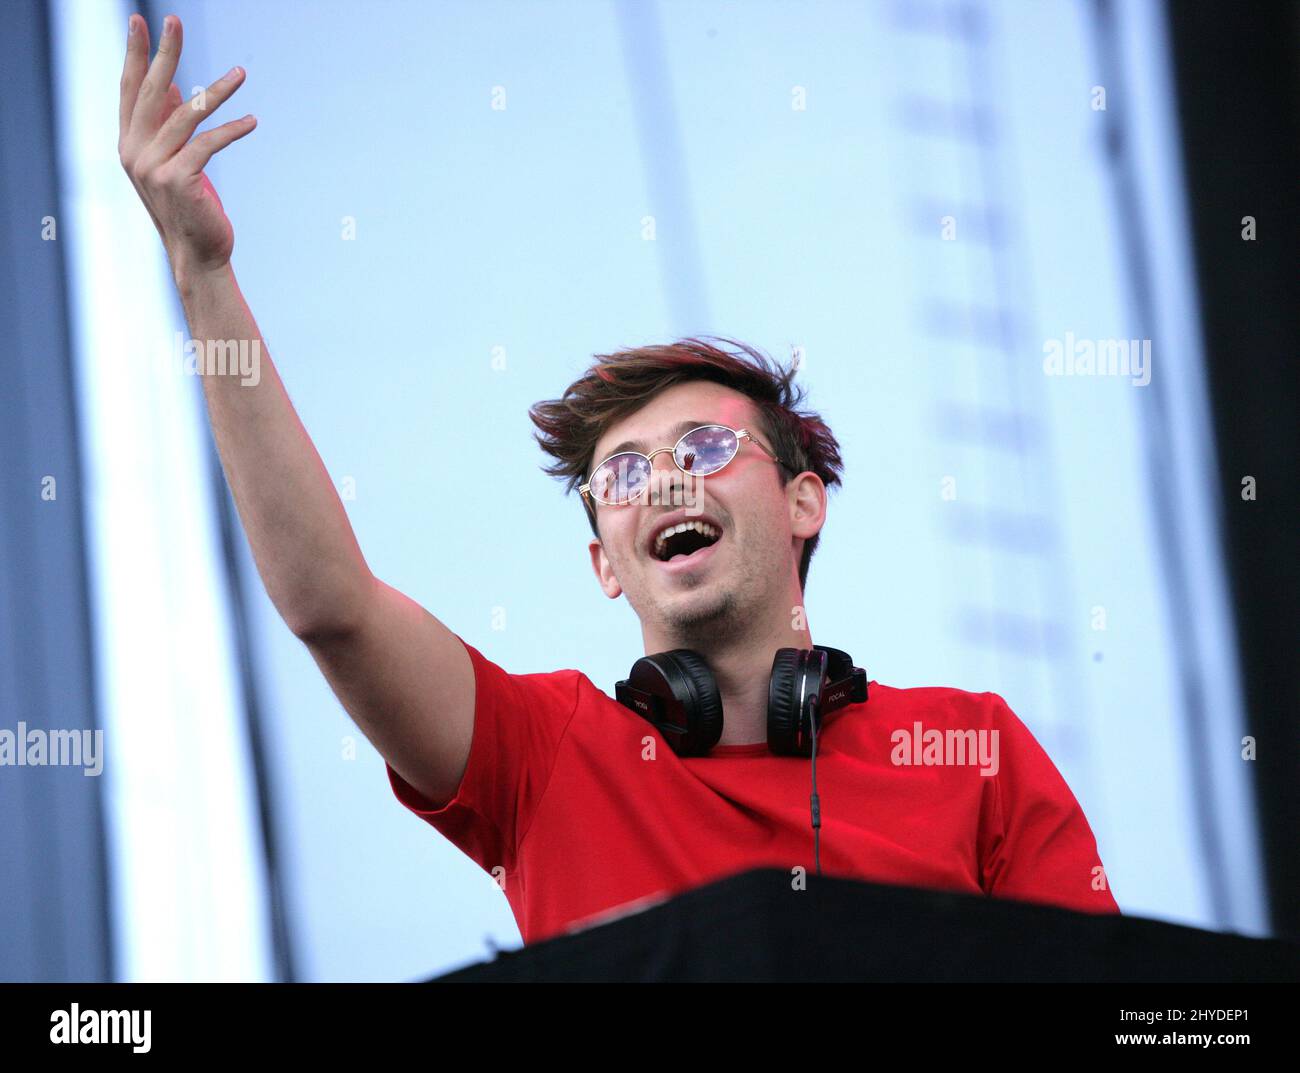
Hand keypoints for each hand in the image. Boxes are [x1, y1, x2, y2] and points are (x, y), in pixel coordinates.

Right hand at [118, 13, 256, 279]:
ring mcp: (152, 166)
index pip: (131, 89)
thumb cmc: (191, 207)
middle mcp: (133, 151)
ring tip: (242, 74)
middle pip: (151, 91)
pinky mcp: (177, 179)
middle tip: (174, 20)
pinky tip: (252, 120)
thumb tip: (180, 86)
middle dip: (163, 52)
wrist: (198, 254)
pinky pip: (208, 142)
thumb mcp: (177, 161)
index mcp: (130, 144)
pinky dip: (232, 129)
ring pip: (186, 113)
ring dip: (218, 91)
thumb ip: (171, 126)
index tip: (140, 21)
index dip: (135, 55)